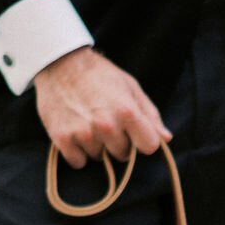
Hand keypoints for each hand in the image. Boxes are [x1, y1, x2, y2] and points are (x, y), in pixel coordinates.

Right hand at [34, 46, 170, 168]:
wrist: (59, 62)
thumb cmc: (99, 74)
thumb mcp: (130, 87)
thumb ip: (150, 115)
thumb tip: (165, 139)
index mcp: (127, 111)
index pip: (149, 146)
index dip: (142, 140)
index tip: (134, 133)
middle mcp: (106, 125)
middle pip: (122, 154)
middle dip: (117, 142)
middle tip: (105, 123)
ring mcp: (84, 133)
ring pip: (98, 158)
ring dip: (95, 146)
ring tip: (87, 123)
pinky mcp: (62, 138)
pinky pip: (77, 161)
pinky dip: (76, 152)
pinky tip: (74, 133)